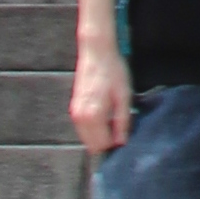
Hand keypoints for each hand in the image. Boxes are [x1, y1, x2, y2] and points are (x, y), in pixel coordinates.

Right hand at [70, 36, 132, 160]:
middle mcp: (80, 117)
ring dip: (99, 136)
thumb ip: (122, 121)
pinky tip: (105, 116)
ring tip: (113, 121)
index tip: (125, 134)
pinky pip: (83, 128)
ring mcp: (75, 113)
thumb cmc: (113, 71)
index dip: (115, 143)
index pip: (102, 145)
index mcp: (93, 115)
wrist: (96, 52)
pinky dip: (93, 129)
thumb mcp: (124, 95)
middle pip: (92, 146)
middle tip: (120, 129)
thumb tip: (121, 142)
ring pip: (86, 138)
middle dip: (106, 142)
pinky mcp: (74, 108)